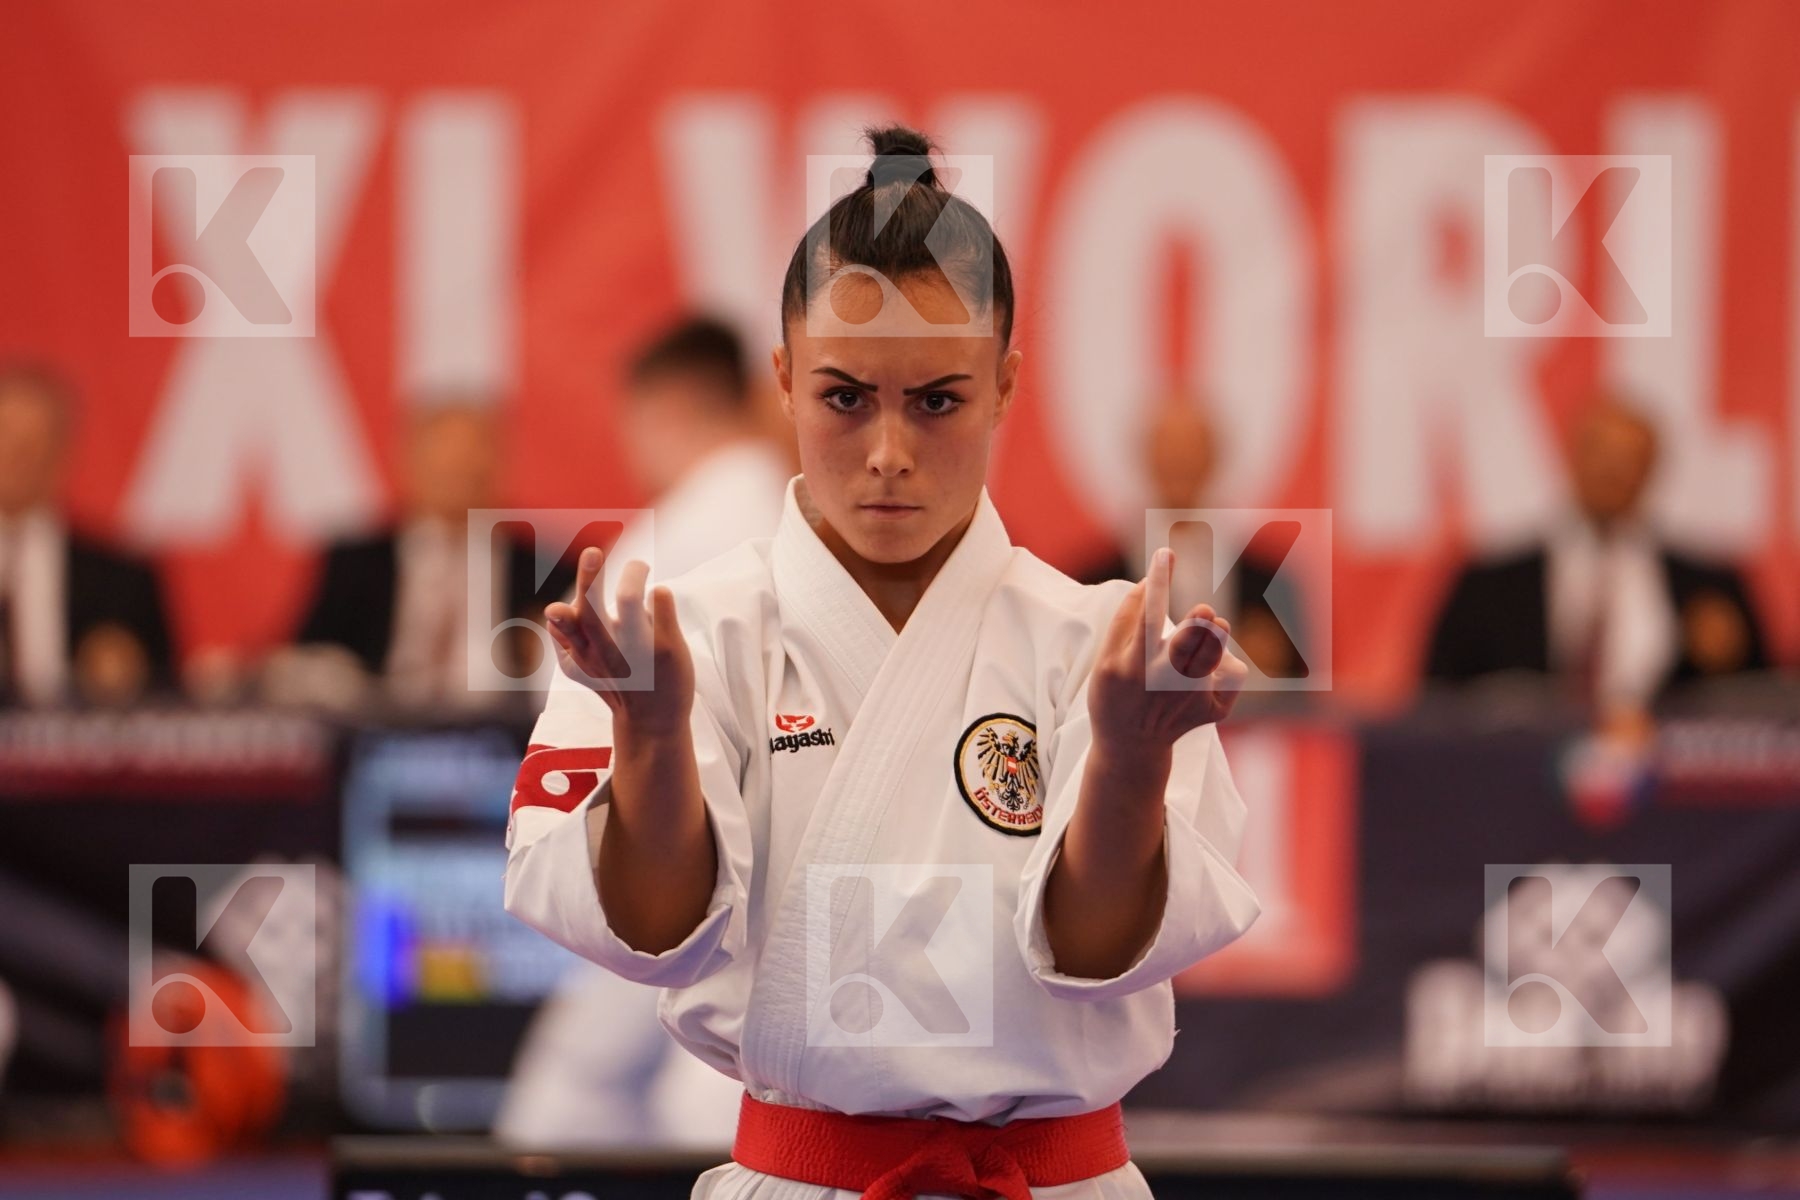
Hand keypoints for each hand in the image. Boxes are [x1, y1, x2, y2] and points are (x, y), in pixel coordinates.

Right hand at [543, 547, 693, 736]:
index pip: (566, 627)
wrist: (655, 720)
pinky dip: (658, 592)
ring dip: (632, 571)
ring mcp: (639, 648)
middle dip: (589, 575)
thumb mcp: (583, 667)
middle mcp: (608, 651)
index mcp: (583, 654)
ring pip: (630, 597)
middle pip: (593, 607)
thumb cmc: (617, 684)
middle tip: (593, 551)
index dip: (561, 615)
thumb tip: (553, 610)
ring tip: (639, 566)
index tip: (558, 605)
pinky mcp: (668, 645)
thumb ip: (567, 640)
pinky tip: (658, 600)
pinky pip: (660, 596)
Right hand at [1087, 547, 1248, 751]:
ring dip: (1216, 634)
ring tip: (1210, 625)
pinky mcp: (1213, 711)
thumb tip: (1149, 581)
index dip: (1160, 580)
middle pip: (1189, 643)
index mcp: (1132, 665)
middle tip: (1203, 611)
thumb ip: (1126, 620)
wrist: (1132, 747)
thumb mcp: (1105, 660)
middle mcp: (1163, 681)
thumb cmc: (1116, 693)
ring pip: (1215, 656)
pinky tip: (1210, 669)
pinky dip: (1224, 665)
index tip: (1167, 553)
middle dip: (1200, 623)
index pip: (1148, 614)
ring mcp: (1191, 698)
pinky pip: (1231, 675)